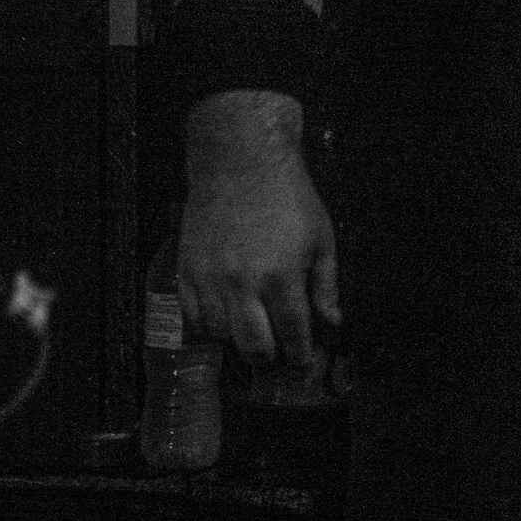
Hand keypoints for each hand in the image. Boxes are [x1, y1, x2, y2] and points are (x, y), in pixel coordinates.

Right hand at [179, 92, 340, 365]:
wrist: (241, 160)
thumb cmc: (287, 196)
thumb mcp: (321, 237)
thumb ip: (326, 285)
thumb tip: (332, 324)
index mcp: (283, 276)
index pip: (293, 334)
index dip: (299, 355)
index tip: (301, 360)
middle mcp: (245, 283)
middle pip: (255, 347)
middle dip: (269, 358)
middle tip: (274, 357)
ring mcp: (212, 279)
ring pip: (221, 337)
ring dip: (236, 342)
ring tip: (249, 333)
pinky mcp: (188, 271)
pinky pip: (192, 319)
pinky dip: (206, 328)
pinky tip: (221, 320)